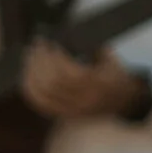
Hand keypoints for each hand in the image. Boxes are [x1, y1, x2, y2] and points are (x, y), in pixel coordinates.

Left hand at [20, 43, 146, 121]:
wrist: (124, 100)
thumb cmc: (115, 74)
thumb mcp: (111, 58)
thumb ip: (90, 49)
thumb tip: (61, 38)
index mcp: (100, 86)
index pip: (69, 74)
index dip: (55, 57)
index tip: (50, 42)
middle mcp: (86, 101)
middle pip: (52, 84)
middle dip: (40, 62)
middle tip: (36, 45)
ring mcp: (74, 111)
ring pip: (43, 94)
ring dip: (31, 73)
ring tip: (30, 56)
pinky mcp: (64, 114)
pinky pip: (40, 104)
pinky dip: (29, 89)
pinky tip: (26, 74)